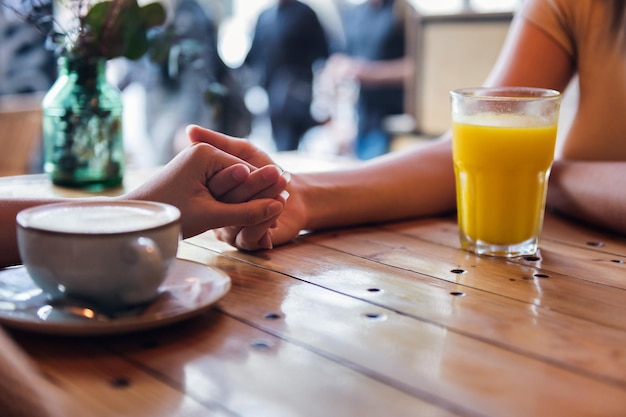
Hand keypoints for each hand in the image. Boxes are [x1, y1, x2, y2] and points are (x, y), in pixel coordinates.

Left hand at [122, 142, 284, 238]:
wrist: (135, 220)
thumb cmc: (169, 215)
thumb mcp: (211, 215)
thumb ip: (246, 211)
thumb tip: (279, 207)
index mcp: (206, 153)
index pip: (247, 172)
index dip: (264, 191)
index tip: (283, 209)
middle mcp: (202, 152)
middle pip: (240, 177)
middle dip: (255, 198)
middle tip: (277, 219)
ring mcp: (197, 164)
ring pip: (231, 185)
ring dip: (242, 205)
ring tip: (263, 227)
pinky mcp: (193, 176)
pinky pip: (219, 190)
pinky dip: (228, 206)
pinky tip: (242, 222)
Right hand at [186, 125, 305, 249]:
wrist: (294, 193)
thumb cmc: (267, 170)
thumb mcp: (244, 151)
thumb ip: (219, 142)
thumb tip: (189, 129)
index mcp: (211, 192)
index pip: (215, 186)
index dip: (229, 177)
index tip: (246, 168)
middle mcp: (217, 213)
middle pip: (228, 204)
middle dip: (252, 189)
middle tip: (274, 175)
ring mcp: (230, 231)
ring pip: (240, 222)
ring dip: (263, 205)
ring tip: (282, 192)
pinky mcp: (247, 243)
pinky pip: (250, 238)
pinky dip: (265, 223)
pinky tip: (279, 209)